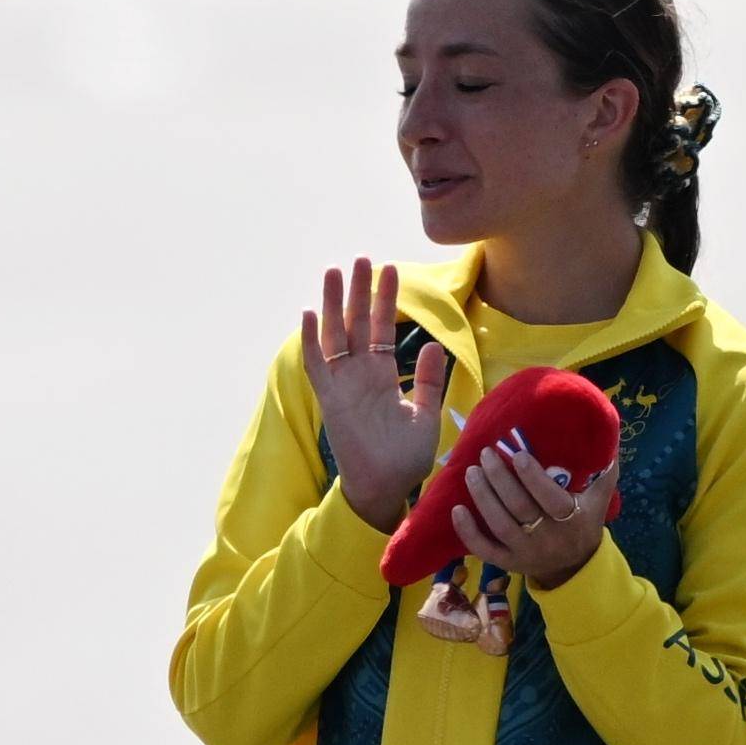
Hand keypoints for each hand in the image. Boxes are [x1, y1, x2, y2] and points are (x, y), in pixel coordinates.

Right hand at [300, 260, 444, 532]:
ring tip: (335, 272)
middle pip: (357, 323)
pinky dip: (312, 341)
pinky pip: (318, 365)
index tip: (390, 270)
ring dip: (335, 304)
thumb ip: (428, 380)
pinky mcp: (330, 399)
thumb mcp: (426, 414)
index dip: (386, 300)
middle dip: (359, 290)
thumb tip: (434, 346)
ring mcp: (342, 385)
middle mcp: (360, 374)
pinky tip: (310, 314)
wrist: (386, 485)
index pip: (383, 329)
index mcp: (382, 375)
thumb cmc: (405, 456)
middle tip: (360, 259)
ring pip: (336, 335)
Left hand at [450, 431, 617, 588]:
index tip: (518, 454)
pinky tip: (456, 509)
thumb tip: (606, 442)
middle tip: (486, 454)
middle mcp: (547, 537)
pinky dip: (467, 531)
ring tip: (471, 472)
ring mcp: (525, 552)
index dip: (532, 477)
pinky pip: (483, 549)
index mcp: (572, 519)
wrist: (573, 567)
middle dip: (499, 479)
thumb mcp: (599, 501)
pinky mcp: (506, 562)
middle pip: (518, 507)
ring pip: (499, 524)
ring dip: (482, 497)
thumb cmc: (583, 523)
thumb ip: (603, 473)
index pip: (549, 497)